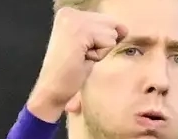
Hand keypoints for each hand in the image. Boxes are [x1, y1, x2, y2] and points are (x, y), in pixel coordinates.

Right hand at [26, 7, 127, 121]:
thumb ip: (107, 32)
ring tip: (81, 57)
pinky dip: (99, 55)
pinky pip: (108, 43)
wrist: (53, 88)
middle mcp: (70, 12)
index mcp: (70, 13)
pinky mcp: (80, 31)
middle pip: (111, 24)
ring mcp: (73, 19)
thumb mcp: (92, 46)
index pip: (107, 21)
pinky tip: (82, 58)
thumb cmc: (70, 71)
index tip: (81, 51)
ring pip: (111, 34)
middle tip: (81, 55)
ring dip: (100, 51)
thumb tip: (124, 28)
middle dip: (102, 44)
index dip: (100, 41)